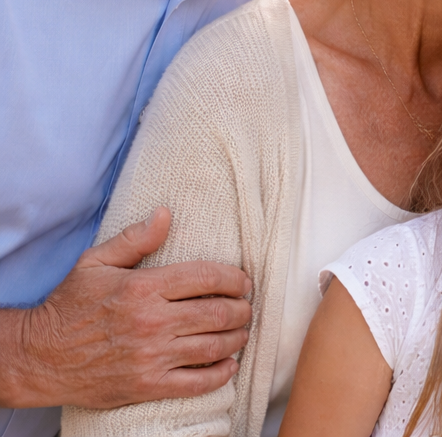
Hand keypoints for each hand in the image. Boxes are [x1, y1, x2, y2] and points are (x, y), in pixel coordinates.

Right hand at [0, 207, 251, 408]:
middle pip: (218, 312)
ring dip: (237, 338)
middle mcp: (151, 322)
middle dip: (242, 309)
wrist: (38, 358)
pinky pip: (198, 383)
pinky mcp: (147, 386)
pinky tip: (228, 364)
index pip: (207, 277)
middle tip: (246, 307)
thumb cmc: (69, 306)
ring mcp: (150, 356)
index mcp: (143, 288)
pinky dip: (221, 373)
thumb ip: (134, 239)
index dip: (235, 278)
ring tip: (240, 332)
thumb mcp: (95, 263)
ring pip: (214, 346)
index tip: (243, 282)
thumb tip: (165, 214)